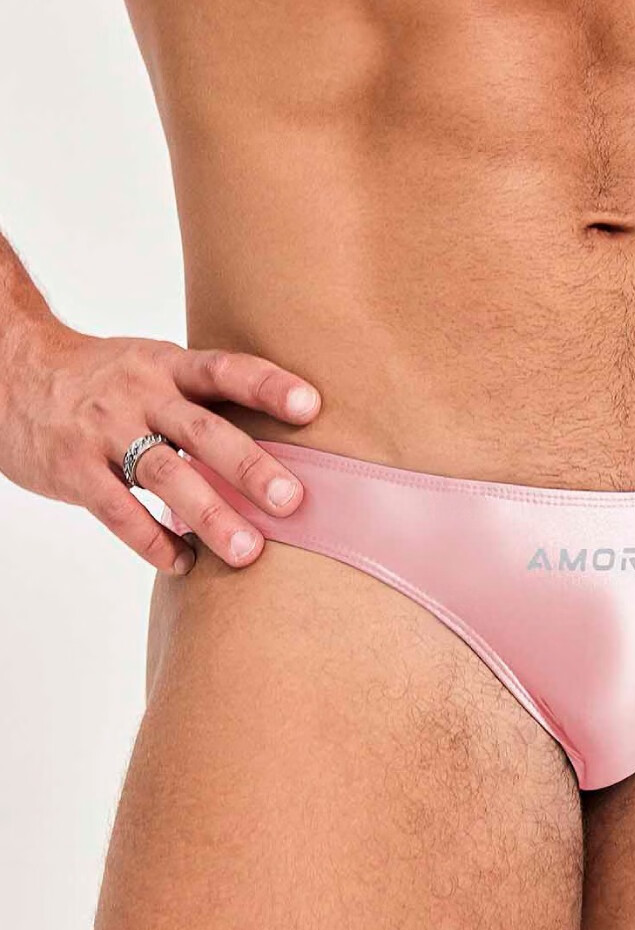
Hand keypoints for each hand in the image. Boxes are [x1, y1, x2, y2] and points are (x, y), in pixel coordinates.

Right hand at [0, 321, 321, 573]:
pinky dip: (153, 541)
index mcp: (167, 365)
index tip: (310, 408)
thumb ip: (203, 401)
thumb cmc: (103, 381)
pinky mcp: (73, 468)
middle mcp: (139, 393)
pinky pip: (118, 510)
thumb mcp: (151, 368)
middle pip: (202, 430)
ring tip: (247, 552)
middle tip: (291, 502)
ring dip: (209, 515)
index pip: (224, 369)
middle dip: (249, 466)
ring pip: (164, 474)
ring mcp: (104, 431)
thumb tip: (282, 445)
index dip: (267, 387)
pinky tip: (184, 563)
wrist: (10, 373)